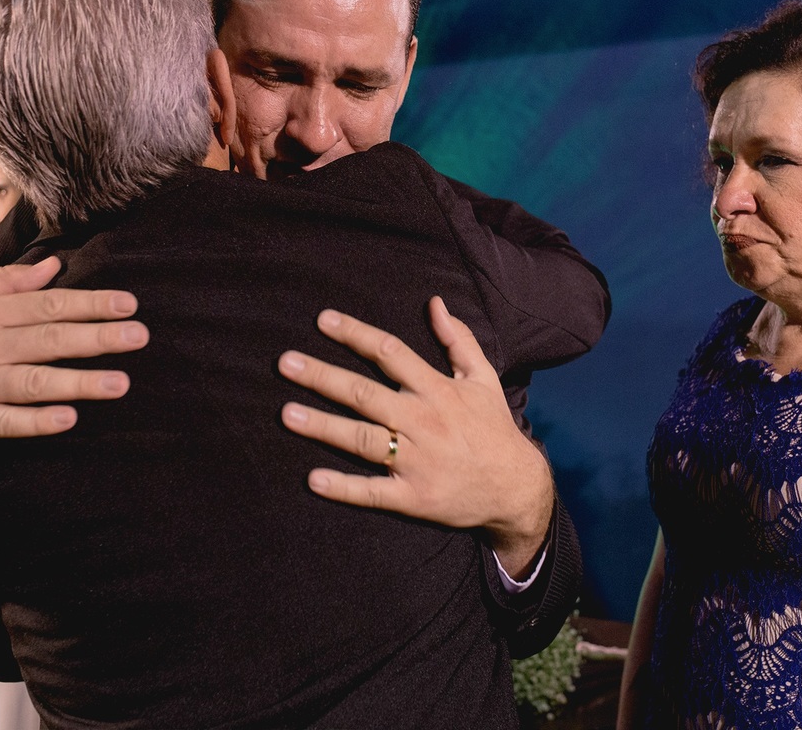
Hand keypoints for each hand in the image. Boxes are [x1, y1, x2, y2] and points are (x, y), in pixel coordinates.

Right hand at [0, 257, 147, 441]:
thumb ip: (8, 282)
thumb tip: (54, 266)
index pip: (48, 305)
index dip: (90, 304)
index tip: (129, 305)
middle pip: (48, 340)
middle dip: (97, 337)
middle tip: (140, 336)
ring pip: (34, 382)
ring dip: (80, 382)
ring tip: (122, 383)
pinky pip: (6, 421)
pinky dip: (36, 421)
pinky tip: (68, 418)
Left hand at [278, 297, 554, 576]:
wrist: (516, 488)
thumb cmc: (494, 428)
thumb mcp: (483, 378)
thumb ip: (458, 340)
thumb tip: (435, 303)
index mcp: (437, 390)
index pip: (390, 353)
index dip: (356, 334)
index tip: (323, 320)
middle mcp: (423, 421)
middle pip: (365, 394)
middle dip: (323, 376)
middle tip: (285, 363)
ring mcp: (416, 461)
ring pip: (362, 439)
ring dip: (323, 426)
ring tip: (287, 414)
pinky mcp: (413, 497)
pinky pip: (373, 492)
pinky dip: (343, 487)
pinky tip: (313, 479)